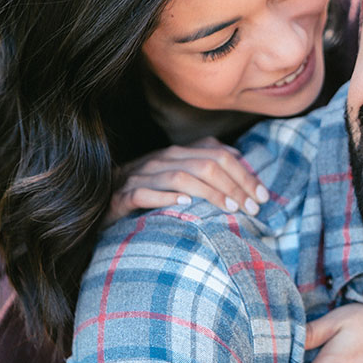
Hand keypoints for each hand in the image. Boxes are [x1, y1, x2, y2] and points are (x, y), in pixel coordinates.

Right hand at [104, 136, 268, 225]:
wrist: (100, 199)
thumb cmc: (148, 188)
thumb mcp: (179, 172)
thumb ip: (206, 161)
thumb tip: (237, 155)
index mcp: (178, 153)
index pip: (219, 156)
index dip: (244, 175)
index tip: (263, 197)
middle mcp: (162, 160)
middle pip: (205, 165)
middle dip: (234, 186)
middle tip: (252, 208)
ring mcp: (141, 176)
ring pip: (180, 177)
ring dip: (209, 192)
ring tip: (230, 208)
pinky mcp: (123, 196)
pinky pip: (144, 193)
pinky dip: (165, 197)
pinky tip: (184, 204)